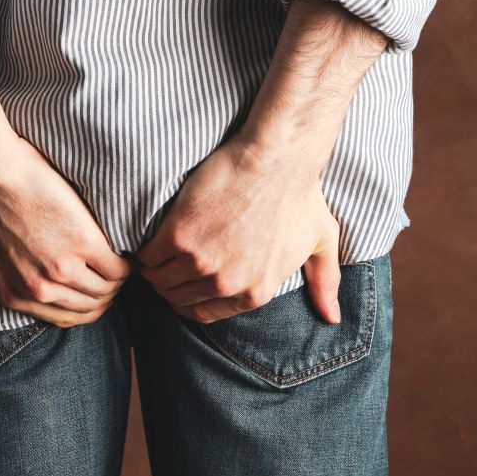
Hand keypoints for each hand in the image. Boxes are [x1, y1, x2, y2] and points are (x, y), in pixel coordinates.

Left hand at [0, 133, 132, 327]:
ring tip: (120, 261)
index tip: (92, 290)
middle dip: (104, 294)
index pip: (64, 318)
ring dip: (117, 279)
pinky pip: (118, 267)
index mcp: (12, 293)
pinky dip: (126, 262)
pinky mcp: (84, 242)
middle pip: (90, 306)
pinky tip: (126, 250)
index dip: (83, 306)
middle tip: (111, 275)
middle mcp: (38, 289)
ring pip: (107, 289)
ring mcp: (63, 268)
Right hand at [134, 133, 341, 324]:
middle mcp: (227, 285)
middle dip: (169, 284)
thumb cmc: (298, 194)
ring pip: (158, 280)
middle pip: (177, 298)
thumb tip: (332, 318)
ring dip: (153, 269)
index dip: (189, 298)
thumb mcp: (321, 240)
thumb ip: (324, 281)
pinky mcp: (178, 237)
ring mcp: (200, 263)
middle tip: (166, 264)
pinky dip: (144, 251)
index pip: (204, 313)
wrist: (275, 157)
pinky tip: (151, 238)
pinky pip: (147, 258)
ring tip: (156, 252)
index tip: (184, 281)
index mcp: (256, 293)